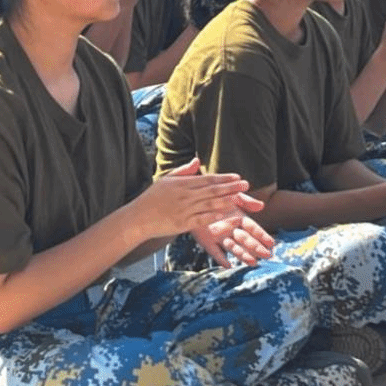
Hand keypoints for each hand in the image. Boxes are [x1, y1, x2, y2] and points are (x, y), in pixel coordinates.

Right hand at [135, 158, 249, 239]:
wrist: (138, 217)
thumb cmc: (152, 198)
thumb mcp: (166, 179)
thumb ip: (184, 170)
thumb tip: (198, 161)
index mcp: (183, 184)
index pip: (208, 179)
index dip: (224, 178)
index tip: (237, 177)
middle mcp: (185, 195)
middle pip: (212, 190)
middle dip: (231, 188)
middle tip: (246, 185)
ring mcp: (184, 210)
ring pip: (209, 204)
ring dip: (226, 201)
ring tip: (240, 198)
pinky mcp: (182, 223)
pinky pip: (201, 219)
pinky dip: (213, 216)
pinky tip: (224, 215)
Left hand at [191, 199, 275, 267]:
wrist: (195, 199)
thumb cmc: (216, 196)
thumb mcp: (233, 196)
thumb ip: (246, 201)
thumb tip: (262, 206)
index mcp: (240, 219)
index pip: (253, 228)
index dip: (262, 235)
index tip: (271, 243)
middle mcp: (232, 230)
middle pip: (246, 240)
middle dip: (257, 248)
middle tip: (267, 255)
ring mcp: (220, 237)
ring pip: (234, 247)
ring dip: (243, 255)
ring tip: (253, 262)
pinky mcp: (208, 242)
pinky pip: (215, 252)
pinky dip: (221, 259)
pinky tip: (228, 265)